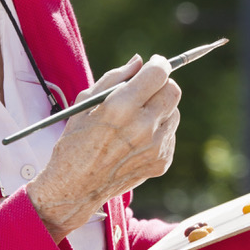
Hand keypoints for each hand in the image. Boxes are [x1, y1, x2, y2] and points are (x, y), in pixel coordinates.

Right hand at [26, 55, 180, 241]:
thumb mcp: (86, 102)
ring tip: (136, 120)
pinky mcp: (162, 162)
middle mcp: (143, 127)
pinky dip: (158, 131)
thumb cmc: (76, 141)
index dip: (158, 64)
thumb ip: (115, 77)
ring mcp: (155, 147)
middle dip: (162, 84)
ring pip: (174, 113)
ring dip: (160, 109)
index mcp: (121, 107)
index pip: (159, 73)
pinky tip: (136, 140)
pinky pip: (170, 134)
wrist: (76, 188)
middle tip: (148, 89)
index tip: (154, 64)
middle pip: (173, 91)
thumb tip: (140, 61)